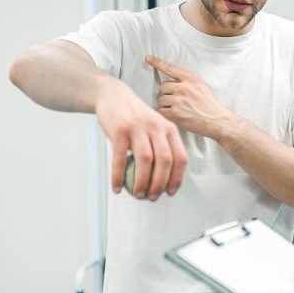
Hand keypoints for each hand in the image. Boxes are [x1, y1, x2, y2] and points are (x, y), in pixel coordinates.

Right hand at [95, 76, 187, 199]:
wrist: (113, 95)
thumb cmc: (136, 116)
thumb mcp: (155, 126)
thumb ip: (162, 146)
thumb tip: (165, 178)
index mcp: (169, 128)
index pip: (180, 157)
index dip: (177, 178)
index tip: (170, 192)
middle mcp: (156, 127)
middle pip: (165, 161)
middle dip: (160, 184)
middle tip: (152, 197)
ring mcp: (138, 128)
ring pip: (145, 161)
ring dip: (142, 182)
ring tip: (137, 195)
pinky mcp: (120, 130)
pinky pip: (120, 158)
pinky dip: (119, 176)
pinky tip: (117, 187)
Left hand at [146, 55, 232, 139]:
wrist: (217, 121)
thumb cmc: (209, 105)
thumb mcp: (201, 86)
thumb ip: (187, 82)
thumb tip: (171, 81)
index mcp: (191, 79)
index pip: (170, 68)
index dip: (157, 62)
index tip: (148, 58)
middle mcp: (184, 88)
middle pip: (163, 86)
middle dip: (167, 94)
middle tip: (177, 100)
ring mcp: (179, 100)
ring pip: (161, 100)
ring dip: (166, 105)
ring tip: (179, 109)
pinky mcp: (175, 113)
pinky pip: (161, 111)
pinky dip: (166, 114)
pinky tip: (177, 116)